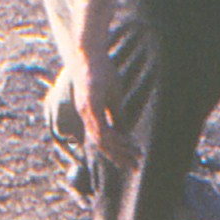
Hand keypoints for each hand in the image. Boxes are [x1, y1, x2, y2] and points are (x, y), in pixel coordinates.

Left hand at [71, 47, 133, 170]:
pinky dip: (113, 136)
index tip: (129, 162)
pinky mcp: (90, 102)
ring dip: (119, 149)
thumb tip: (123, 133)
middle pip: (100, 144)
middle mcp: (85, 114)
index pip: (101, 140)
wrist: (88, 51)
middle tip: (134, 168)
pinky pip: (100, 126)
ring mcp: (86, 109)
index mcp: (89, 114)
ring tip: (134, 156)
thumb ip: (115, 114)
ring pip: (101, 138)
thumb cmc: (100, 71)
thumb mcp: (112, 96)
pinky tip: (125, 142)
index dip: (115, 153)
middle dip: (118, 157)